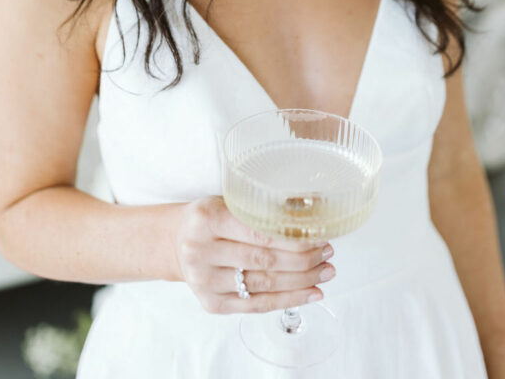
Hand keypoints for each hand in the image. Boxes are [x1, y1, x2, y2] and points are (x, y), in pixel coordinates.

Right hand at [172, 195, 334, 313]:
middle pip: (264, 260)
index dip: (294, 237)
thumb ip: (262, 207)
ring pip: (263, 284)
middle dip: (303, 259)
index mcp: (207, 218)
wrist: (177, 241)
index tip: (319, 236)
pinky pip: (256, 305)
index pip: (259, 232)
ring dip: (301, 281)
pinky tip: (309, 293)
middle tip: (327, 254)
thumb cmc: (210, 218)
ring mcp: (205, 281)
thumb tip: (311, 209)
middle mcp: (201, 251)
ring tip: (325, 272)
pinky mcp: (212, 304)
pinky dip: (287, 300)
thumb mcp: (228, 200)